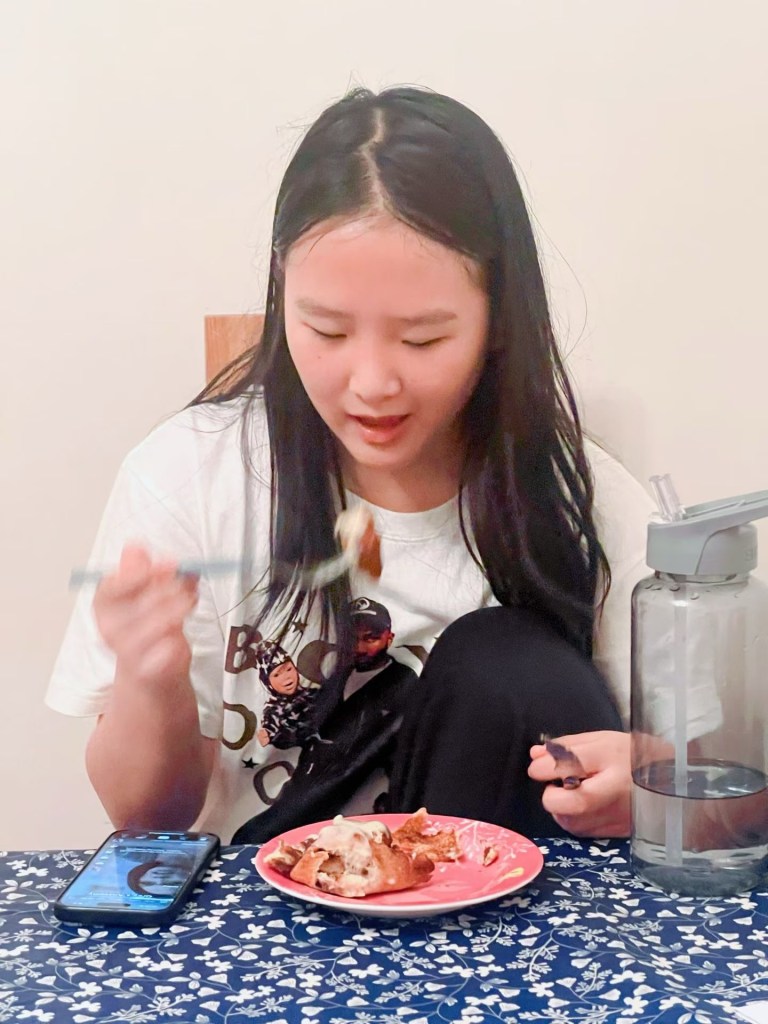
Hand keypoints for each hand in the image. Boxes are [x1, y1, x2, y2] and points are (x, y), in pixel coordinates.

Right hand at [93, 544, 198, 688]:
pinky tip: (182, 633)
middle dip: (169, 588)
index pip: (110, 589)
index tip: (167, 562)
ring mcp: (128, 652)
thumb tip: (134, 546)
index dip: (138, 574)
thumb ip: (142, 570)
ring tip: (190, 599)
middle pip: (138, 604)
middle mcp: (110, 629)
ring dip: (180, 608)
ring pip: (157, 625)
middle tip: (187, 578)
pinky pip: (168, 651)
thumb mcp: (143, 593)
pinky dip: (179, 639)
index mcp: (104, 606)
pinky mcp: (148, 671)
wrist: (152, 671)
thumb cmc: (147, 626)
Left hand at [528, 730, 630, 837]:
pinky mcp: (617, 832)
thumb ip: (566, 746)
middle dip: (552, 795)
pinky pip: (581, 830)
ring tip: (573, 792)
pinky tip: (584, 805)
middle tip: (555, 784)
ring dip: (561, 807)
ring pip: (571, 821)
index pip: (571, 763)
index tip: (538, 767)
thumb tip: (536, 755)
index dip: (545, 767)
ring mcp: (618, 815)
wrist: (669, 779)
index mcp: (612, 757)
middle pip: (572, 803)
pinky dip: (574, 818)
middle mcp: (616, 790)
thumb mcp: (601, 739)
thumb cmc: (631, 755)